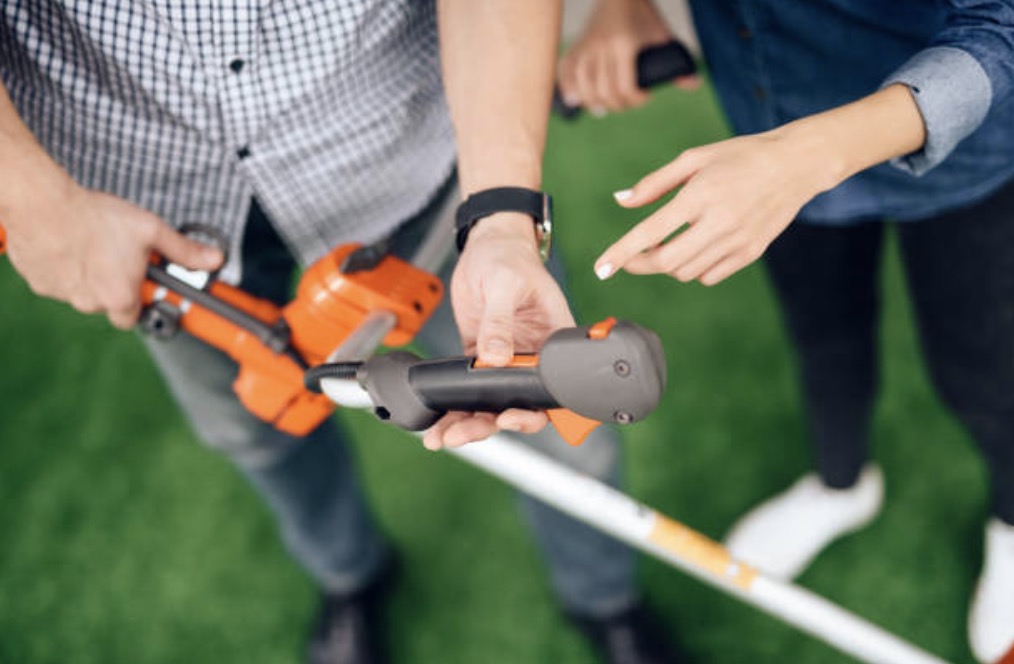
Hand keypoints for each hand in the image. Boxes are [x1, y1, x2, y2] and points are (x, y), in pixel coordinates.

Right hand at [4, 179, 223, 328]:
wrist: (41, 203)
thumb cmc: (94, 217)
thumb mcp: (151, 230)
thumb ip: (184, 251)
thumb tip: (214, 260)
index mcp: (120, 298)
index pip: (135, 317)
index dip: (140, 299)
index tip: (142, 283)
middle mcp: (90, 304)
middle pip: (109, 304)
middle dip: (115, 285)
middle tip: (117, 256)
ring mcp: (61, 295)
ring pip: (82, 293)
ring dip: (89, 276)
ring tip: (93, 246)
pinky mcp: (38, 282)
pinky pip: (57, 281)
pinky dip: (64, 268)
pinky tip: (69, 245)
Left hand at [422, 212, 574, 449]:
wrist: (487, 245)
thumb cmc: (509, 258)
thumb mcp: (505, 285)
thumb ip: (499, 323)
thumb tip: (494, 357)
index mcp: (552, 343)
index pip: (551, 389)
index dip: (533, 411)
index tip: (509, 417)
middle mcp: (532, 358)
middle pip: (519, 406)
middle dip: (492, 425)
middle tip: (464, 434)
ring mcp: (505, 360)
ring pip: (492, 404)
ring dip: (469, 424)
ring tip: (444, 438)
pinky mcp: (480, 358)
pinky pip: (470, 390)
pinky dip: (454, 407)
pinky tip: (438, 422)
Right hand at [558, 0, 698, 113]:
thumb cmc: (644, 16)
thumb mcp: (663, 37)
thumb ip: (678, 62)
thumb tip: (694, 84)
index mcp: (625, 44)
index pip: (625, 86)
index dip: (635, 100)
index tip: (644, 97)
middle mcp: (602, 46)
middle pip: (604, 91)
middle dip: (617, 104)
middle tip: (627, 102)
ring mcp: (586, 45)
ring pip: (583, 85)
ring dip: (593, 102)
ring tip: (603, 107)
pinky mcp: (576, 45)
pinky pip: (566, 71)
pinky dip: (568, 87)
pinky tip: (576, 99)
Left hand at [595, 127, 838, 284]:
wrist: (796, 165)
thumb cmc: (740, 156)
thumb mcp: (694, 158)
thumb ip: (654, 183)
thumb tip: (620, 201)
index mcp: (701, 194)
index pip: (650, 232)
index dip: (621, 253)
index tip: (600, 268)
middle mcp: (720, 221)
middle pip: (666, 262)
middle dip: (639, 264)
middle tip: (628, 258)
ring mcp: (738, 241)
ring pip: (686, 272)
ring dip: (666, 265)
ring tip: (664, 246)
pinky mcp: (751, 253)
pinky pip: (709, 276)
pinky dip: (692, 269)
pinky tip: (693, 249)